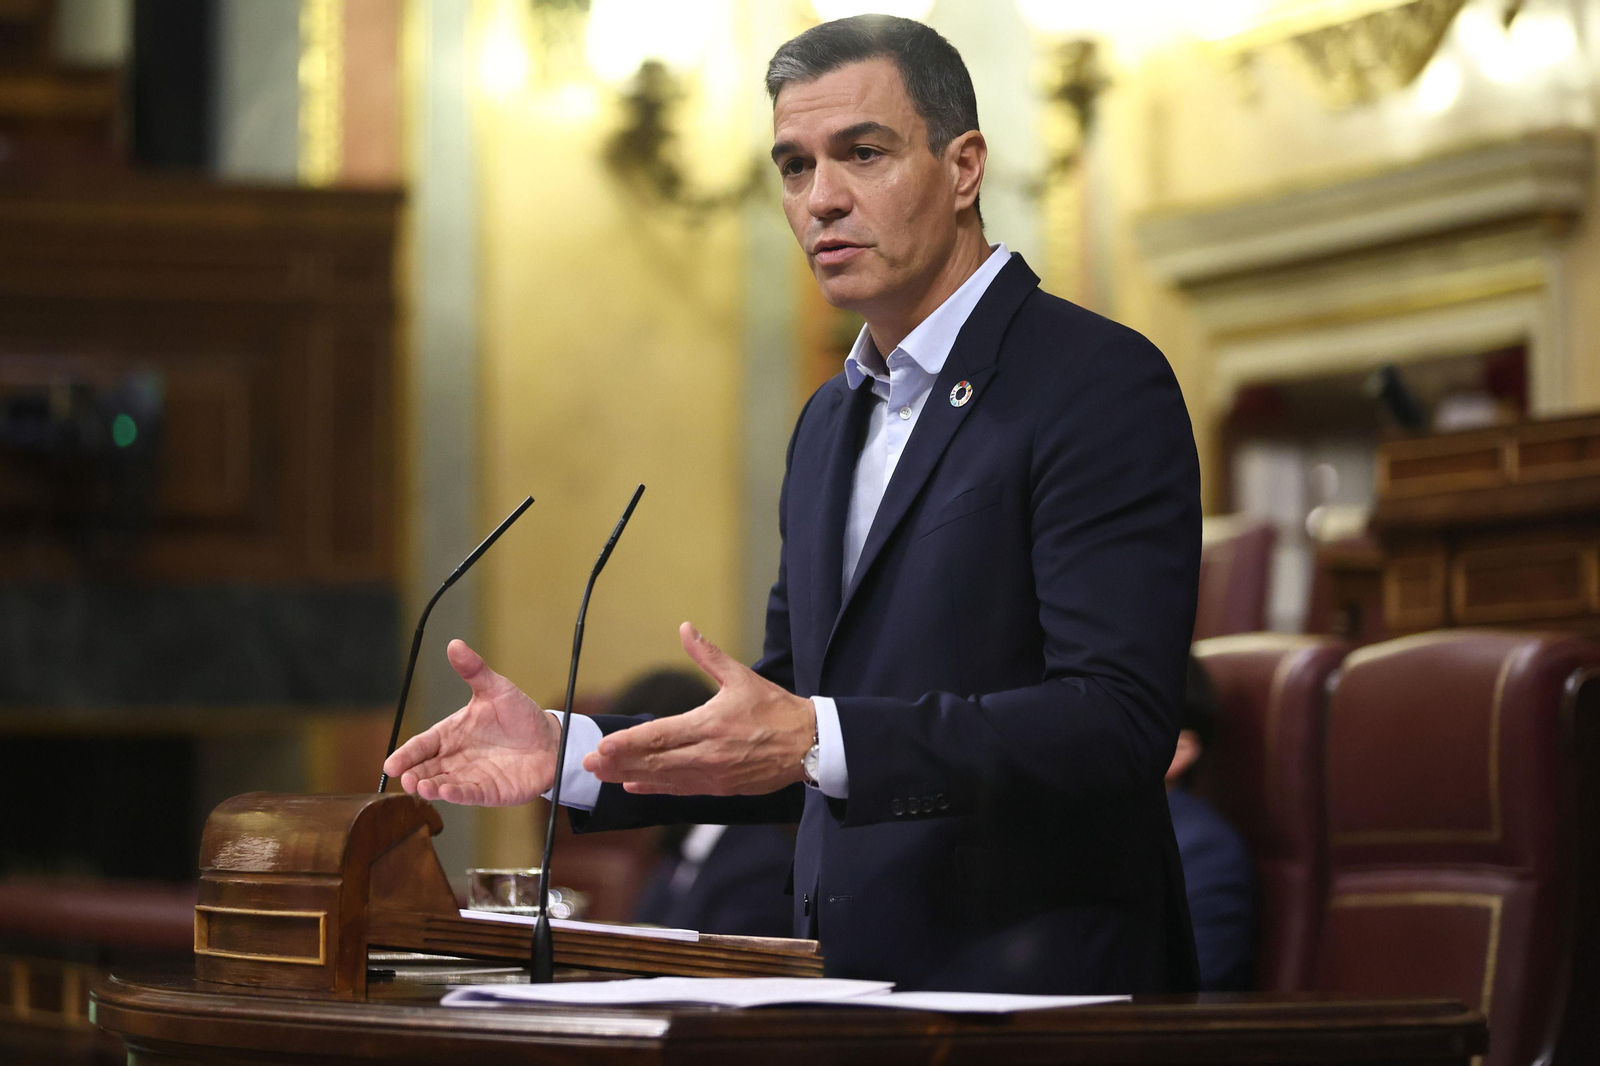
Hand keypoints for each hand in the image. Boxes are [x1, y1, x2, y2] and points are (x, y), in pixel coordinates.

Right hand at [383, 639, 561, 805]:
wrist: (551, 740)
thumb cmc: (520, 715)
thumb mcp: (496, 689)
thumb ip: (474, 670)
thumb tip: (455, 644)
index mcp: (452, 733)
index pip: (423, 745)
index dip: (406, 755)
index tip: (390, 765)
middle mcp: (457, 757)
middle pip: (427, 768)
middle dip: (414, 775)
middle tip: (405, 779)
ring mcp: (472, 776)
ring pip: (444, 784)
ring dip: (431, 787)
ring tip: (422, 787)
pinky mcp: (489, 791)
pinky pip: (470, 794)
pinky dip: (457, 795)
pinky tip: (447, 793)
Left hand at [583, 622, 815, 794]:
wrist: (807, 744)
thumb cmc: (775, 709)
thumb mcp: (741, 677)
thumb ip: (707, 655)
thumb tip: (686, 628)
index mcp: (709, 724)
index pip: (659, 736)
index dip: (628, 742)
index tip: (603, 744)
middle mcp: (707, 755)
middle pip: (654, 761)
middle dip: (619, 762)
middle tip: (590, 762)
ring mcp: (713, 776)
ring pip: (664, 779)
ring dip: (631, 776)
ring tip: (604, 774)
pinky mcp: (720, 789)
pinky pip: (681, 791)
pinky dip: (656, 789)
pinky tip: (634, 786)